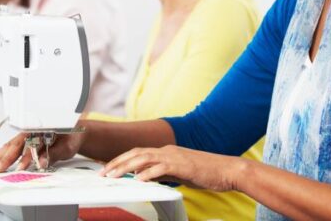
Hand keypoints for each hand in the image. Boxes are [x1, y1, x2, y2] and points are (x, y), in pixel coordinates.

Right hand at [0, 130, 85, 172]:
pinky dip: (0, 152)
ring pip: (11, 144)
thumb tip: (41, 162)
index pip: (32, 144)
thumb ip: (54, 154)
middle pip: (17, 144)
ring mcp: (27, 134)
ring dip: (0, 155)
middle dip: (6, 158)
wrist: (75, 130)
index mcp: (43, 129)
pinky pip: (10, 145)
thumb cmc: (72, 137)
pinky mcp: (24, 138)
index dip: (26, 157)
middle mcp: (33, 130)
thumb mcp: (68, 146)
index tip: (21, 168)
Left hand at [100, 145, 244, 190]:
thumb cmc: (206, 172)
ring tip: (113, 175)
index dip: (120, 160)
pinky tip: (138, 179)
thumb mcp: (179, 173)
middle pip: (136, 153)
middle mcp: (167, 151)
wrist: (227, 170)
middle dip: (117, 162)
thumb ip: (162, 173)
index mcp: (166, 151)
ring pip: (144, 158)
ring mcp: (175, 156)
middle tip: (102, 173)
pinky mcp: (183, 165)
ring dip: (126, 166)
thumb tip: (144, 177)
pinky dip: (148, 173)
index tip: (107, 168)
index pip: (137, 153)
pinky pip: (161, 168)